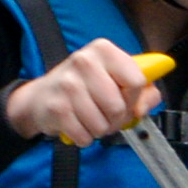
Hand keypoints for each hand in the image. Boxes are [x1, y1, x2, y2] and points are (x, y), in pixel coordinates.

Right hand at [2, 35, 160, 147]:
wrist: (42, 97)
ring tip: (89, 118)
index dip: (134, 98)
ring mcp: (68, 84)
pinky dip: (84, 137)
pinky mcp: (57, 107)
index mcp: (104, 49)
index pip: (137, 81)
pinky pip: (85, 136)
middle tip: (105, 113)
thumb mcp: (115, 79)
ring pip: (102, 125)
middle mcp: (84, 61)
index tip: (124, 98)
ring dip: (99, 129)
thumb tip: (145, 106)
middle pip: (119, 106)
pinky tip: (77, 124)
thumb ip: (143, 91)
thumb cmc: (85, 88)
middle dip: (116, 118)